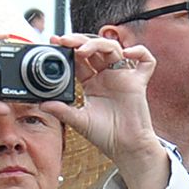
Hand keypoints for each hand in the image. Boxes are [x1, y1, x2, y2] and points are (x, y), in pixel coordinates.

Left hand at [40, 34, 159, 161]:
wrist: (124, 148)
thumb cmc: (105, 135)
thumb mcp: (78, 120)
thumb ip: (62, 110)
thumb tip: (42, 103)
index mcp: (92, 83)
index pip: (79, 58)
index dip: (68, 48)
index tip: (56, 42)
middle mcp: (107, 76)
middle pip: (94, 48)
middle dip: (79, 40)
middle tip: (65, 41)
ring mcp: (123, 77)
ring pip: (114, 48)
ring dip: (98, 44)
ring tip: (83, 50)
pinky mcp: (138, 83)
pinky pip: (146, 62)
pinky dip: (140, 52)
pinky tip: (127, 53)